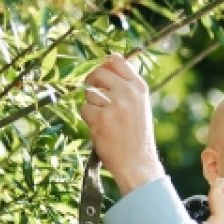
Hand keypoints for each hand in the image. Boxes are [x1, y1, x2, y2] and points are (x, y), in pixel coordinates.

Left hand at [78, 55, 164, 193]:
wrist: (137, 162)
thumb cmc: (136, 135)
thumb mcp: (140, 105)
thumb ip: (126, 85)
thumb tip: (106, 62)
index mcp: (139, 87)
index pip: (117, 60)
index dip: (103, 65)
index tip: (100, 75)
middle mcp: (128, 92)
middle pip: (98, 73)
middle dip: (91, 83)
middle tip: (96, 98)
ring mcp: (114, 104)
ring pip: (89, 92)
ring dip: (91, 105)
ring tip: (105, 119)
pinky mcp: (100, 118)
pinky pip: (84, 109)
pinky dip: (88, 119)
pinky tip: (100, 129)